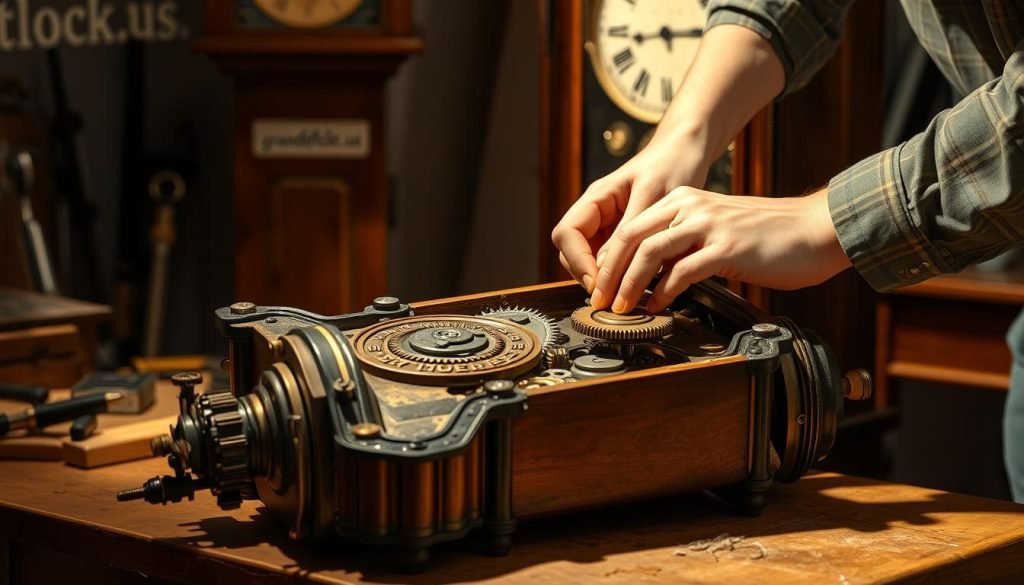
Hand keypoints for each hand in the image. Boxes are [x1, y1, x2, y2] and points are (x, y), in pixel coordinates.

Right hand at [550, 131, 710, 292]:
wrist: (687, 153)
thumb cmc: (671, 166)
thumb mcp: (653, 196)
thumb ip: (627, 231)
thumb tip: (604, 268)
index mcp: (597, 198)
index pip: (567, 233)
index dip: (577, 261)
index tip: (597, 282)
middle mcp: (596, 213)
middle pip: (571, 251)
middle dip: (586, 274)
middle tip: (609, 296)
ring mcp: (607, 225)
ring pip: (588, 260)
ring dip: (600, 278)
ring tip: (622, 295)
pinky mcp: (623, 237)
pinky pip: (610, 260)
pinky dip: (616, 275)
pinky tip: (634, 284)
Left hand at [590, 186, 851, 312]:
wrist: (815, 230)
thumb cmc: (769, 236)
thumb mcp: (717, 229)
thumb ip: (686, 244)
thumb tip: (655, 275)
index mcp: (685, 200)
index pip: (631, 227)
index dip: (609, 259)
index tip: (601, 286)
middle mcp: (691, 206)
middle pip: (630, 237)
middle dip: (609, 273)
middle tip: (600, 301)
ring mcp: (709, 225)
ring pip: (649, 252)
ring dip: (629, 284)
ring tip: (622, 308)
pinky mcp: (726, 248)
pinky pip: (682, 272)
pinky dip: (664, 292)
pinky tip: (658, 306)